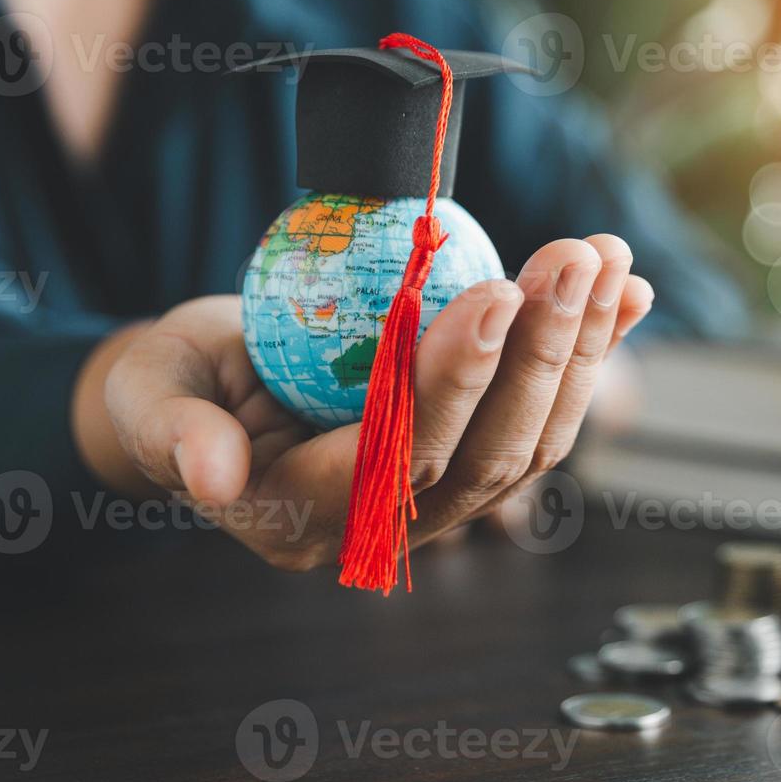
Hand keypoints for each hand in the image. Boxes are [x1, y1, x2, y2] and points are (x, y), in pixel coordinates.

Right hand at [72, 236, 652, 570]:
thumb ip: (175, 432)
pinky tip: (627, 293)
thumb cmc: (174, 387)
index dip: (452, 381)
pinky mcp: (473, 457)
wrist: (209, 393)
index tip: (495, 294)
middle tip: (571, 259)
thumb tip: (212, 471)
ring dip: (580, 347)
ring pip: (532, 437)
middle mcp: (389, 523)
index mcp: (307, 518)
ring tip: (606, 258)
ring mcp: (442, 498)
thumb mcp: (152, 398)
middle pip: (487, 450)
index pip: (398, 457)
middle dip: (540, 353)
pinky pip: (544, 412)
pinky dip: (590, 352)